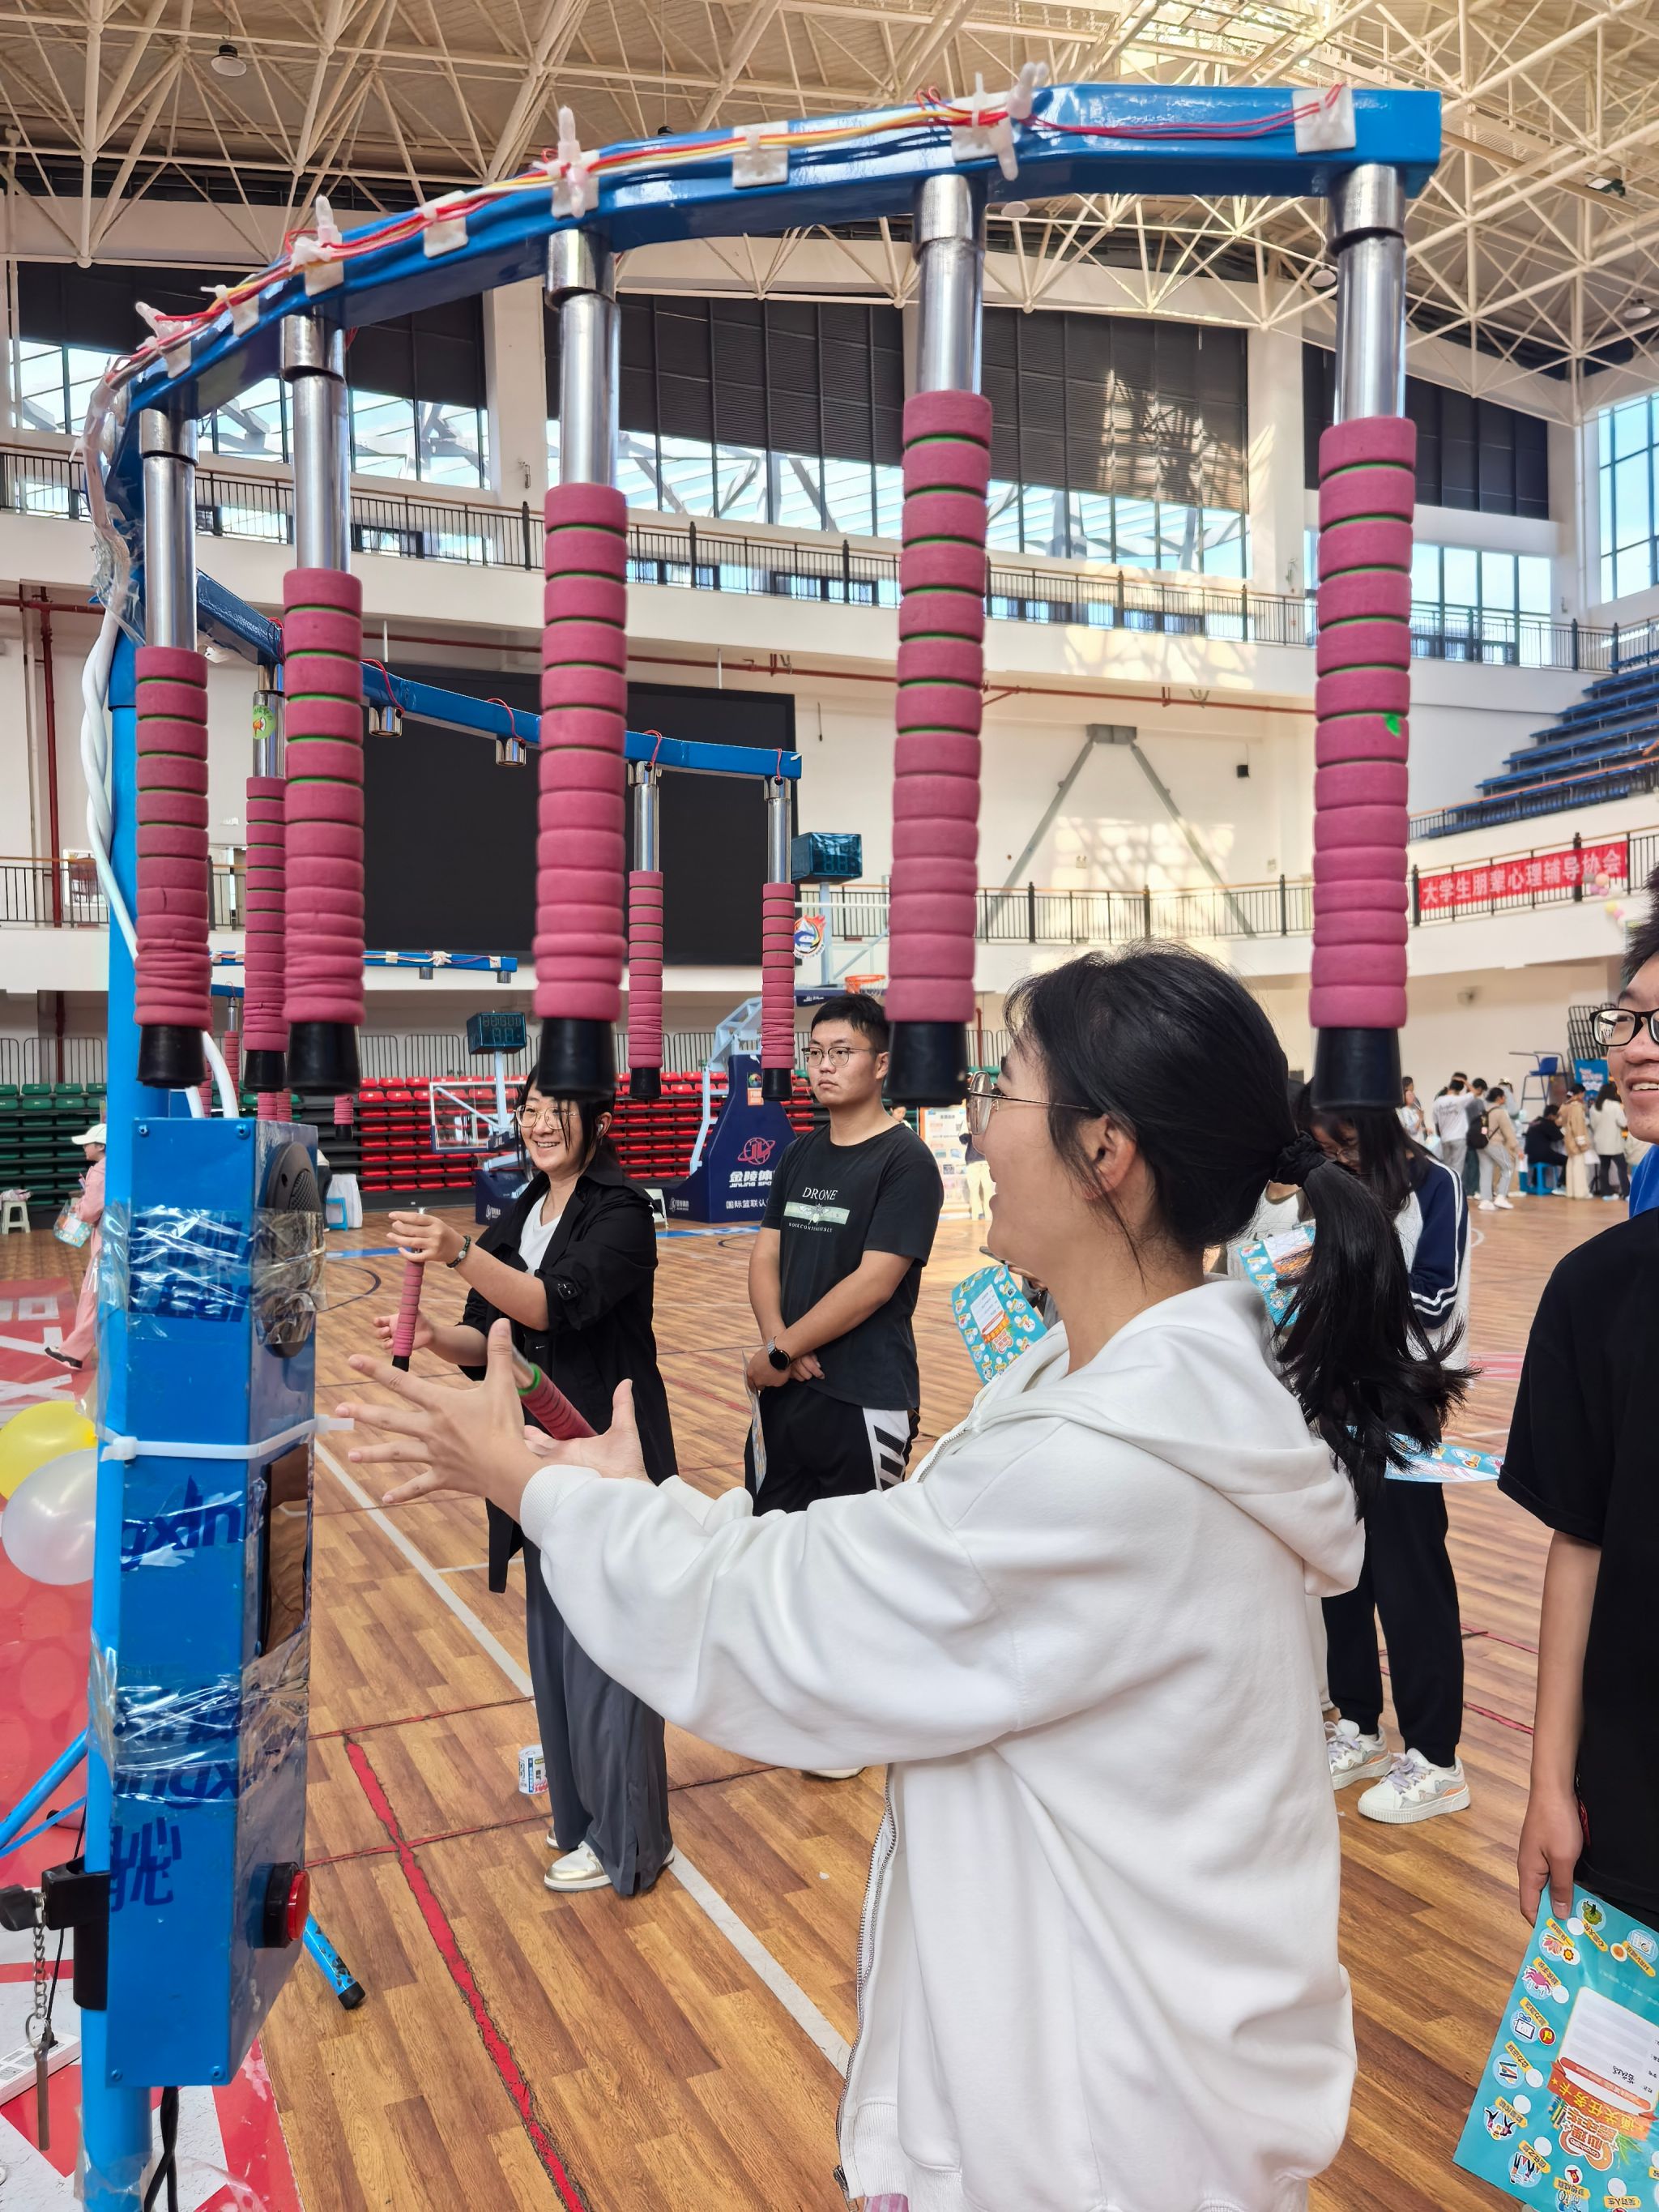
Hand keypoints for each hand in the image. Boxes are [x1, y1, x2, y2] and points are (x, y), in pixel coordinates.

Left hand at [337, 1319, 645, 1512]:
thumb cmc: (505, 1426)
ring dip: (373, 1454)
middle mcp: (430, 1429)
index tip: (352, 1360)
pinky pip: (419, 1485)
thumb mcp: (502, 1385)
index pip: (402, 1382)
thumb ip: (499, 1352)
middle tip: (339, 1410)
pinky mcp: (442, 1476)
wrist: (508, 1469)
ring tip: (351, 1455)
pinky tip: (386, 1499)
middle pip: (390, 1419)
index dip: (376, 1369)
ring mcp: (434, 1455)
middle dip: (363, 1413)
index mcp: (441, 1405)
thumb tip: (503, 1321)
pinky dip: (403, 1492)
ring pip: (397, 1453)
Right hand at [372, 1310, 434, 1355]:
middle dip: (381, 1333)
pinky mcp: (399, 1348)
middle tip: (388, 1330)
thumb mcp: (414, 1311)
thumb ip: (409, 1306)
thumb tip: (405, 1299)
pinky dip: (394, 1350)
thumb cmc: (420, 1320)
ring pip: (384, 1344)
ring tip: (393, 1341)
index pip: (379, 1322)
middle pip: (378, 1334)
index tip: (378, 1321)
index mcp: (391, 1321)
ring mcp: (394, 1340)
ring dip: (386, 1343)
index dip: (376, 1322)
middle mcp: (390, 1331)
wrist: (428, 1332)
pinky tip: (397, 1348)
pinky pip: (393, 1351)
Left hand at [388, 1210, 463, 1266]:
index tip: (392, 1215)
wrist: (458, 1249)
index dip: (402, 1216)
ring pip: (411, 1242)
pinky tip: (400, 1249)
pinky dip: (405, 1253)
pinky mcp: (431, 1256)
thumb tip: (402, 1221)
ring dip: (398, 1239)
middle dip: (399, 1227)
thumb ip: (423, 1223)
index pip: (416, 1218)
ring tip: (390, 1235)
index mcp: (436, 1222)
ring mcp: (433, 1245)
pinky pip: (415, 1256)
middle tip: (394, 1225)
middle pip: (412, 1230)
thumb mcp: (437, 1224)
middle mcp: (435, 1233)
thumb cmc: (445, 1234)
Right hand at [745, 1346, 787, 1391]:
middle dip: (757, 1379)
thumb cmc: (779, 1370)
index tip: (763, 1387)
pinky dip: (761, 1362)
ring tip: (765, 1370)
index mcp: (756, 1381)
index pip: (756, 1387)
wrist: (779, 1353)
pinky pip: (758, 1361)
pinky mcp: (756, 1353)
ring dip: (758, 1370)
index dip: (760, 1388)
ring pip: (754, 1368)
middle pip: (752, 1377)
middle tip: (762, 1380)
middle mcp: (751, 1371)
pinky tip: (766, 1362)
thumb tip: (769, 1381)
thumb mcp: (778, 1382)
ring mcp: (753, 1362)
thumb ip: (771, 1383)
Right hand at [787, 1352, 822, 1382]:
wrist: (788, 1348)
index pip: (812, 1367)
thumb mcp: (809, 1351)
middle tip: (812, 1372)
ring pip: (801, 1378)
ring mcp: (790, 1367)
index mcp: (802, 1355)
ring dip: (804, 1376)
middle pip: (807, 1375)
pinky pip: (794, 1378)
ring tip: (805, 1371)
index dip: (818, 1373)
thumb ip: (814, 1358)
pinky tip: (799, 1371)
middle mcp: (795, 1361)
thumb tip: (818, 1366)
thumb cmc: (801, 1350)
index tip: (822, 1376)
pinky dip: (798, 1376)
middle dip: (811, 1374)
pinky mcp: (787, 1371)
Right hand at [1518, 1786, 1583, 1922]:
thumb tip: (1559, 1914)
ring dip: (1564, 1898)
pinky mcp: (1547, 1848)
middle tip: (1578, 1928)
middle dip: (1556, 1913)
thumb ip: (1561, 1888)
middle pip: (1539, 1898)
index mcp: (1528, 1872)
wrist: (1553, 1789)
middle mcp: (1530, 1866)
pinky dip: (1566, 1883)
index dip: (1542, 1923)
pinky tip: (1582, 1888)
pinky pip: (1555, 1873)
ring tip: (1583, 1912)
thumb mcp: (1563, 1859)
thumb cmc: (1556, 1824)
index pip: (1529, 1907)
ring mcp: (1538, 1856)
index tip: (1561, 1938)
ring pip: (1549, 1885)